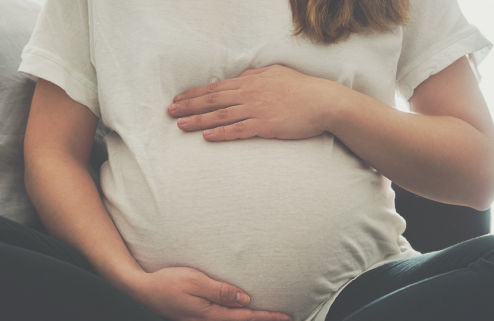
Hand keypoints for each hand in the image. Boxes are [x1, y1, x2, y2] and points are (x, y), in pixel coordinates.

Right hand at [128, 267, 291, 320]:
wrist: (141, 289)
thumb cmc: (166, 282)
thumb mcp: (195, 281)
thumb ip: (221, 291)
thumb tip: (244, 299)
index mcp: (210, 314)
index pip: (245, 317)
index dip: (266, 316)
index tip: (285, 316)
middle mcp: (207, 320)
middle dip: (262, 319)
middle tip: (285, 317)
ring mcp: (200, 320)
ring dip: (250, 318)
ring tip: (267, 315)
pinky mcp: (196, 316)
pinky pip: (222, 318)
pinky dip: (236, 316)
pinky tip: (241, 311)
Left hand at [168, 65, 339, 140]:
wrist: (323, 102)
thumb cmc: (301, 88)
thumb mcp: (276, 74)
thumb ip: (256, 76)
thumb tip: (241, 77)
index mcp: (250, 81)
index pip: (216, 88)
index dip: (194, 94)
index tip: (178, 99)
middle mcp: (249, 94)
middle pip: (212, 100)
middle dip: (189, 106)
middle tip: (170, 112)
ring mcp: (256, 110)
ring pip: (220, 116)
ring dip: (198, 120)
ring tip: (181, 126)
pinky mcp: (265, 126)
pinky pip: (238, 130)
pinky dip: (221, 133)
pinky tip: (206, 136)